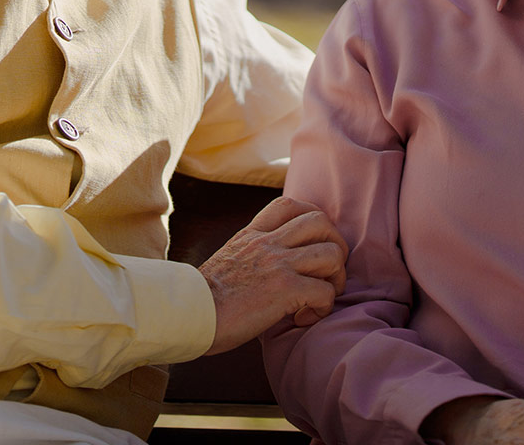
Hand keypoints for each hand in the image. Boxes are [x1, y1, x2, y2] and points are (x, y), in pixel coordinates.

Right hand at [197, 196, 345, 354]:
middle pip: (321, 221)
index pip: (290, 205)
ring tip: (321, 298)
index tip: (313, 245)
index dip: (313, 220)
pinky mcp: (285, 289)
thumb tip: (269, 267)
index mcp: (252, 235)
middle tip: (328, 273)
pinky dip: (322, 308)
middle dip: (336, 246)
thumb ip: (250, 254)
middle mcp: (267, 242)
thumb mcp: (227, 260)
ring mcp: (278, 263)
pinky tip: (303, 319)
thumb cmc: (203, 299)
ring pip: (332, 254)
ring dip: (336, 279)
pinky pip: (325, 292)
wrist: (188, 313)